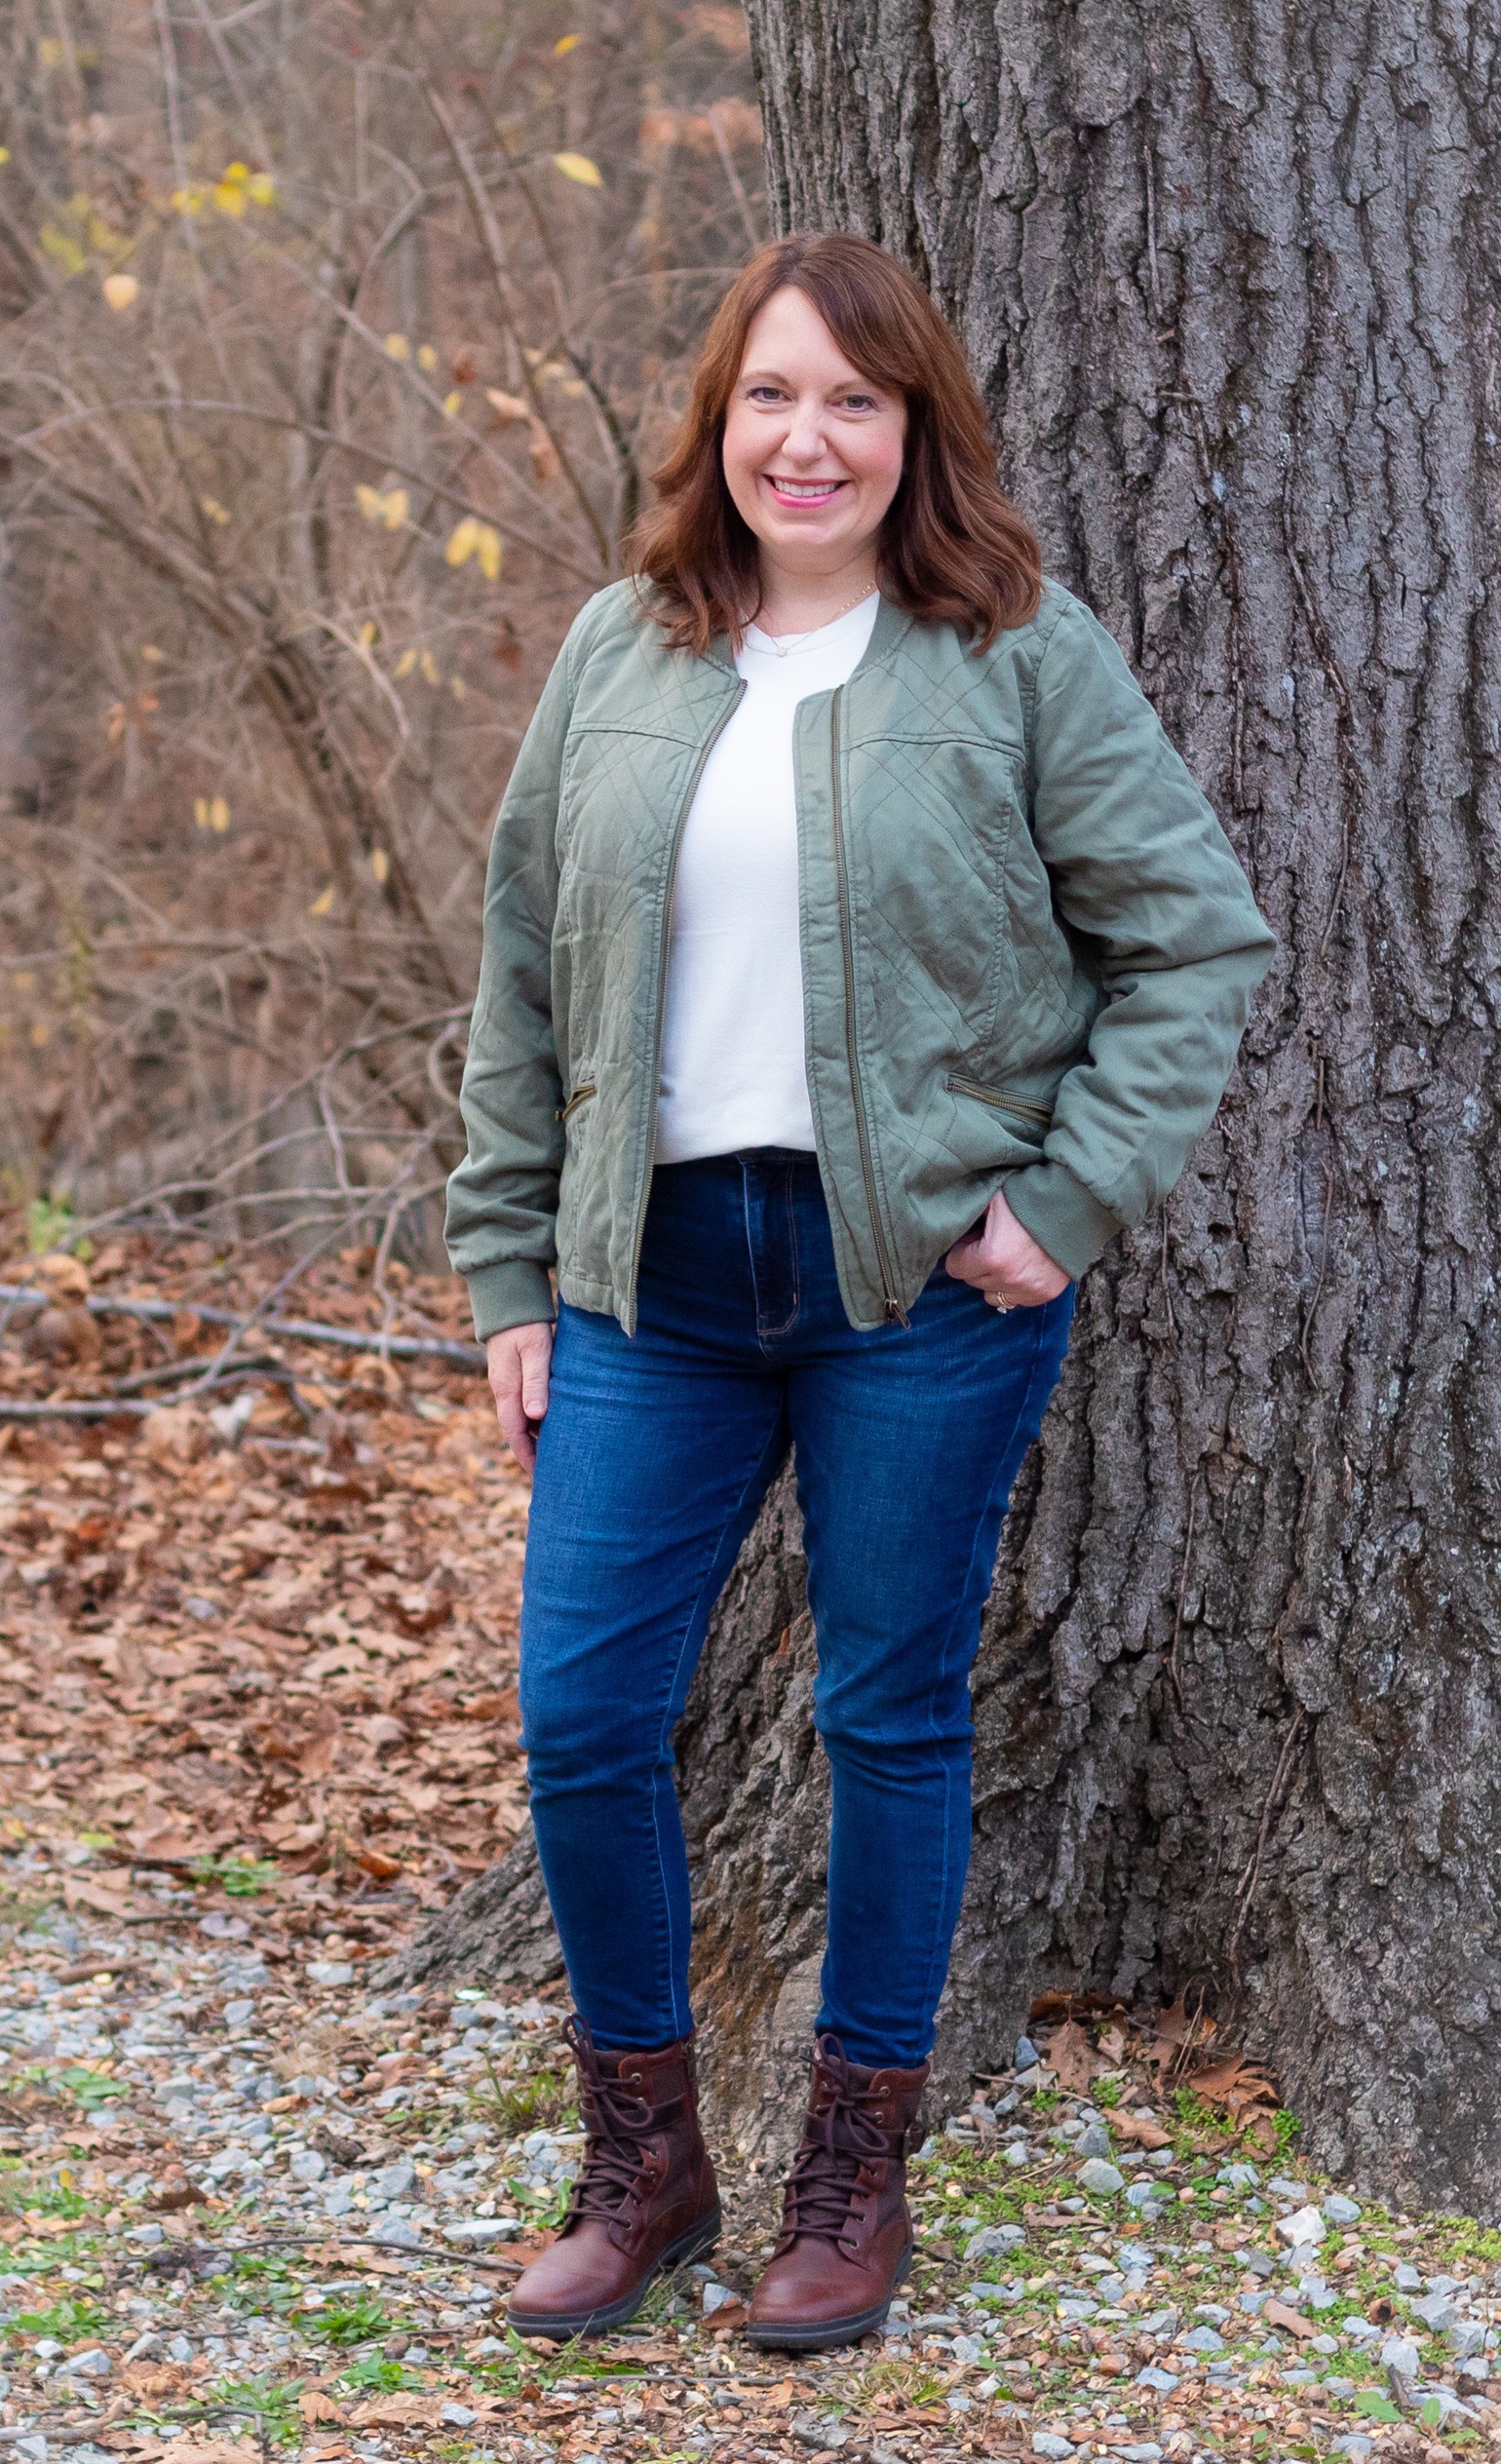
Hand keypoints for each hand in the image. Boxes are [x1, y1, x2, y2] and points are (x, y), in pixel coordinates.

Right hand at [486, 1321, 553, 1471]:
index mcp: (507, 1390)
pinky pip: (523, 1404)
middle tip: (553, 1470)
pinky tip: (553, 1420)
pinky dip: (536, 1418)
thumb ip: (536, 1383)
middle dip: (531, 1451)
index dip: (527, 1455)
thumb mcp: (535, 1351)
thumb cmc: (526, 1324)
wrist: (507, 1299)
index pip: (514, 1433)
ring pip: (520, 1418)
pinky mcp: (513, 1374)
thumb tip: (536, 1417)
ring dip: (535, 1435)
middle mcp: (504, 1390)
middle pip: (516, 1430)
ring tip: (557, 1450)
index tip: (541, 1475)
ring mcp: (507, 1382)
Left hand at [945, 1186, 1069, 1308]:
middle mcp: (1009, 1278)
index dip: (960, 1251)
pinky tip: (1020, 1267)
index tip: (969, 1240)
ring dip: (993, 1280)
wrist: (1075, 1204)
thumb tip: (952, 1220)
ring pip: (993, 1296)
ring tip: (1004, 1258)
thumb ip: (970, 1213)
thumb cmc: (1031, 1197)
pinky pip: (1017, 1300)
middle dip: (975, 1264)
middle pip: (972, 1281)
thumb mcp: (993, 1197)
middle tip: (988, 1244)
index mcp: (992, 1255)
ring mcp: (1029, 1289)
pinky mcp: (1045, 1293)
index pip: (955, 1267)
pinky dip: (1014, 1287)